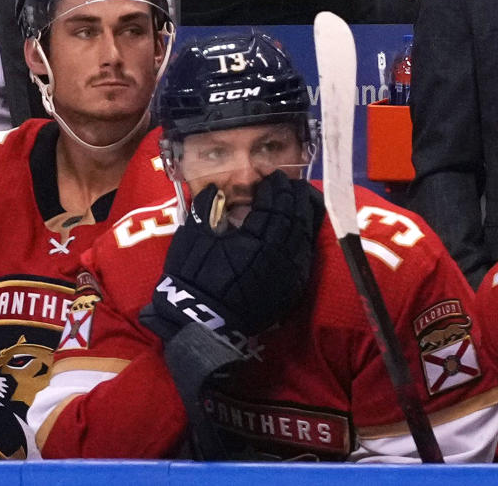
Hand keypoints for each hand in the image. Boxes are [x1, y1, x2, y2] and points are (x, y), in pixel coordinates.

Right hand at [140, 170, 320, 345]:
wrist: (202, 321)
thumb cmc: (193, 276)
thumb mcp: (193, 236)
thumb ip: (207, 208)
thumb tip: (217, 190)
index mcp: (255, 240)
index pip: (275, 205)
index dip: (275, 188)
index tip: (272, 176)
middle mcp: (279, 256)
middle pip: (295, 218)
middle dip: (293, 197)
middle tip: (289, 183)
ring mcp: (288, 274)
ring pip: (304, 237)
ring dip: (302, 216)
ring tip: (298, 200)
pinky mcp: (290, 289)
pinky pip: (304, 258)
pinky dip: (303, 239)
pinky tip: (298, 230)